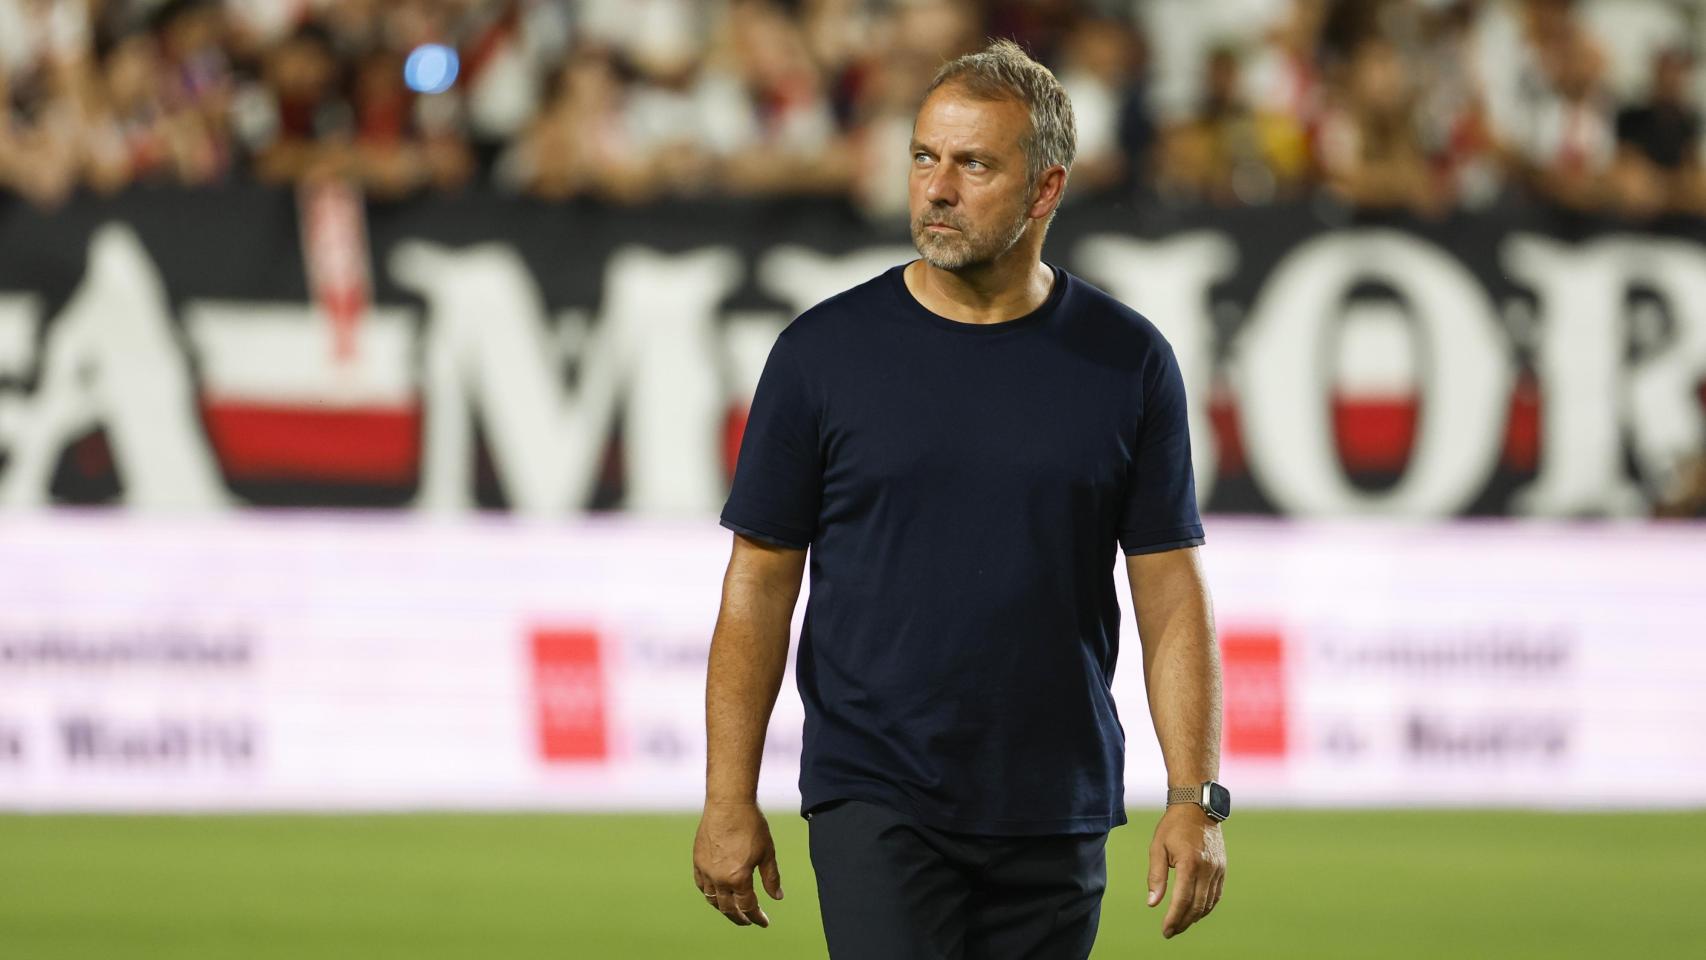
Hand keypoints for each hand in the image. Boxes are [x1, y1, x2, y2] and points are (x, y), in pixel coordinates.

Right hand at [693, 799, 784, 927]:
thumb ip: (771, 878)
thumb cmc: (751, 825)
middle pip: (728, 908)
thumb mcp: (767, 852)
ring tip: (733, 910)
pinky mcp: (697, 860)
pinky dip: (709, 893)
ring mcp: (706, 870)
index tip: (764, 922)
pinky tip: (716, 893)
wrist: (728, 803)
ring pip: (712, 899)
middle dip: (740, 918)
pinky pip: (701, 885)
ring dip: (723, 908)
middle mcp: (719, 878)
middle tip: (748, 921)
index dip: (757, 917)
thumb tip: (777, 897)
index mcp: (738, 878)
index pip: (748, 907)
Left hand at [1146, 803, 1226, 938]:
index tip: (1165, 931)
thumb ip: (1156, 876)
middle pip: (1196, 906)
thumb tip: (1152, 903)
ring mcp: (1218, 869)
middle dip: (1183, 922)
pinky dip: (1206, 907)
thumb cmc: (1173, 826)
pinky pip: (1216, 895)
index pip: (1182, 900)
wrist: (1197, 806)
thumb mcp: (1157, 847)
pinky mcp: (1222, 868)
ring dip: (1195, 917)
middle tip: (1171, 932)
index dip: (1173, 919)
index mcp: (1189, 864)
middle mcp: (1207, 869)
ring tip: (1181, 924)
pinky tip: (1196, 912)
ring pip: (1208, 903)